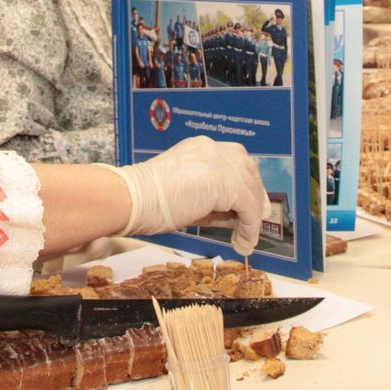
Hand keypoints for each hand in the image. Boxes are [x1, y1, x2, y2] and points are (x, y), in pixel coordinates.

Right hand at [113, 136, 271, 255]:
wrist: (132, 199)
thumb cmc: (148, 201)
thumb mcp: (187, 194)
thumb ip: (212, 199)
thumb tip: (236, 216)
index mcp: (201, 148)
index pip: (235, 160)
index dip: (246, 183)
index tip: (250, 204)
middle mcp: (213, 149)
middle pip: (248, 169)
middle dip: (256, 195)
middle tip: (257, 220)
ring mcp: (219, 163)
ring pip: (250, 190)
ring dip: (252, 218)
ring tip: (247, 239)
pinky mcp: (224, 182)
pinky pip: (248, 207)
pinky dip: (250, 227)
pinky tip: (243, 241)